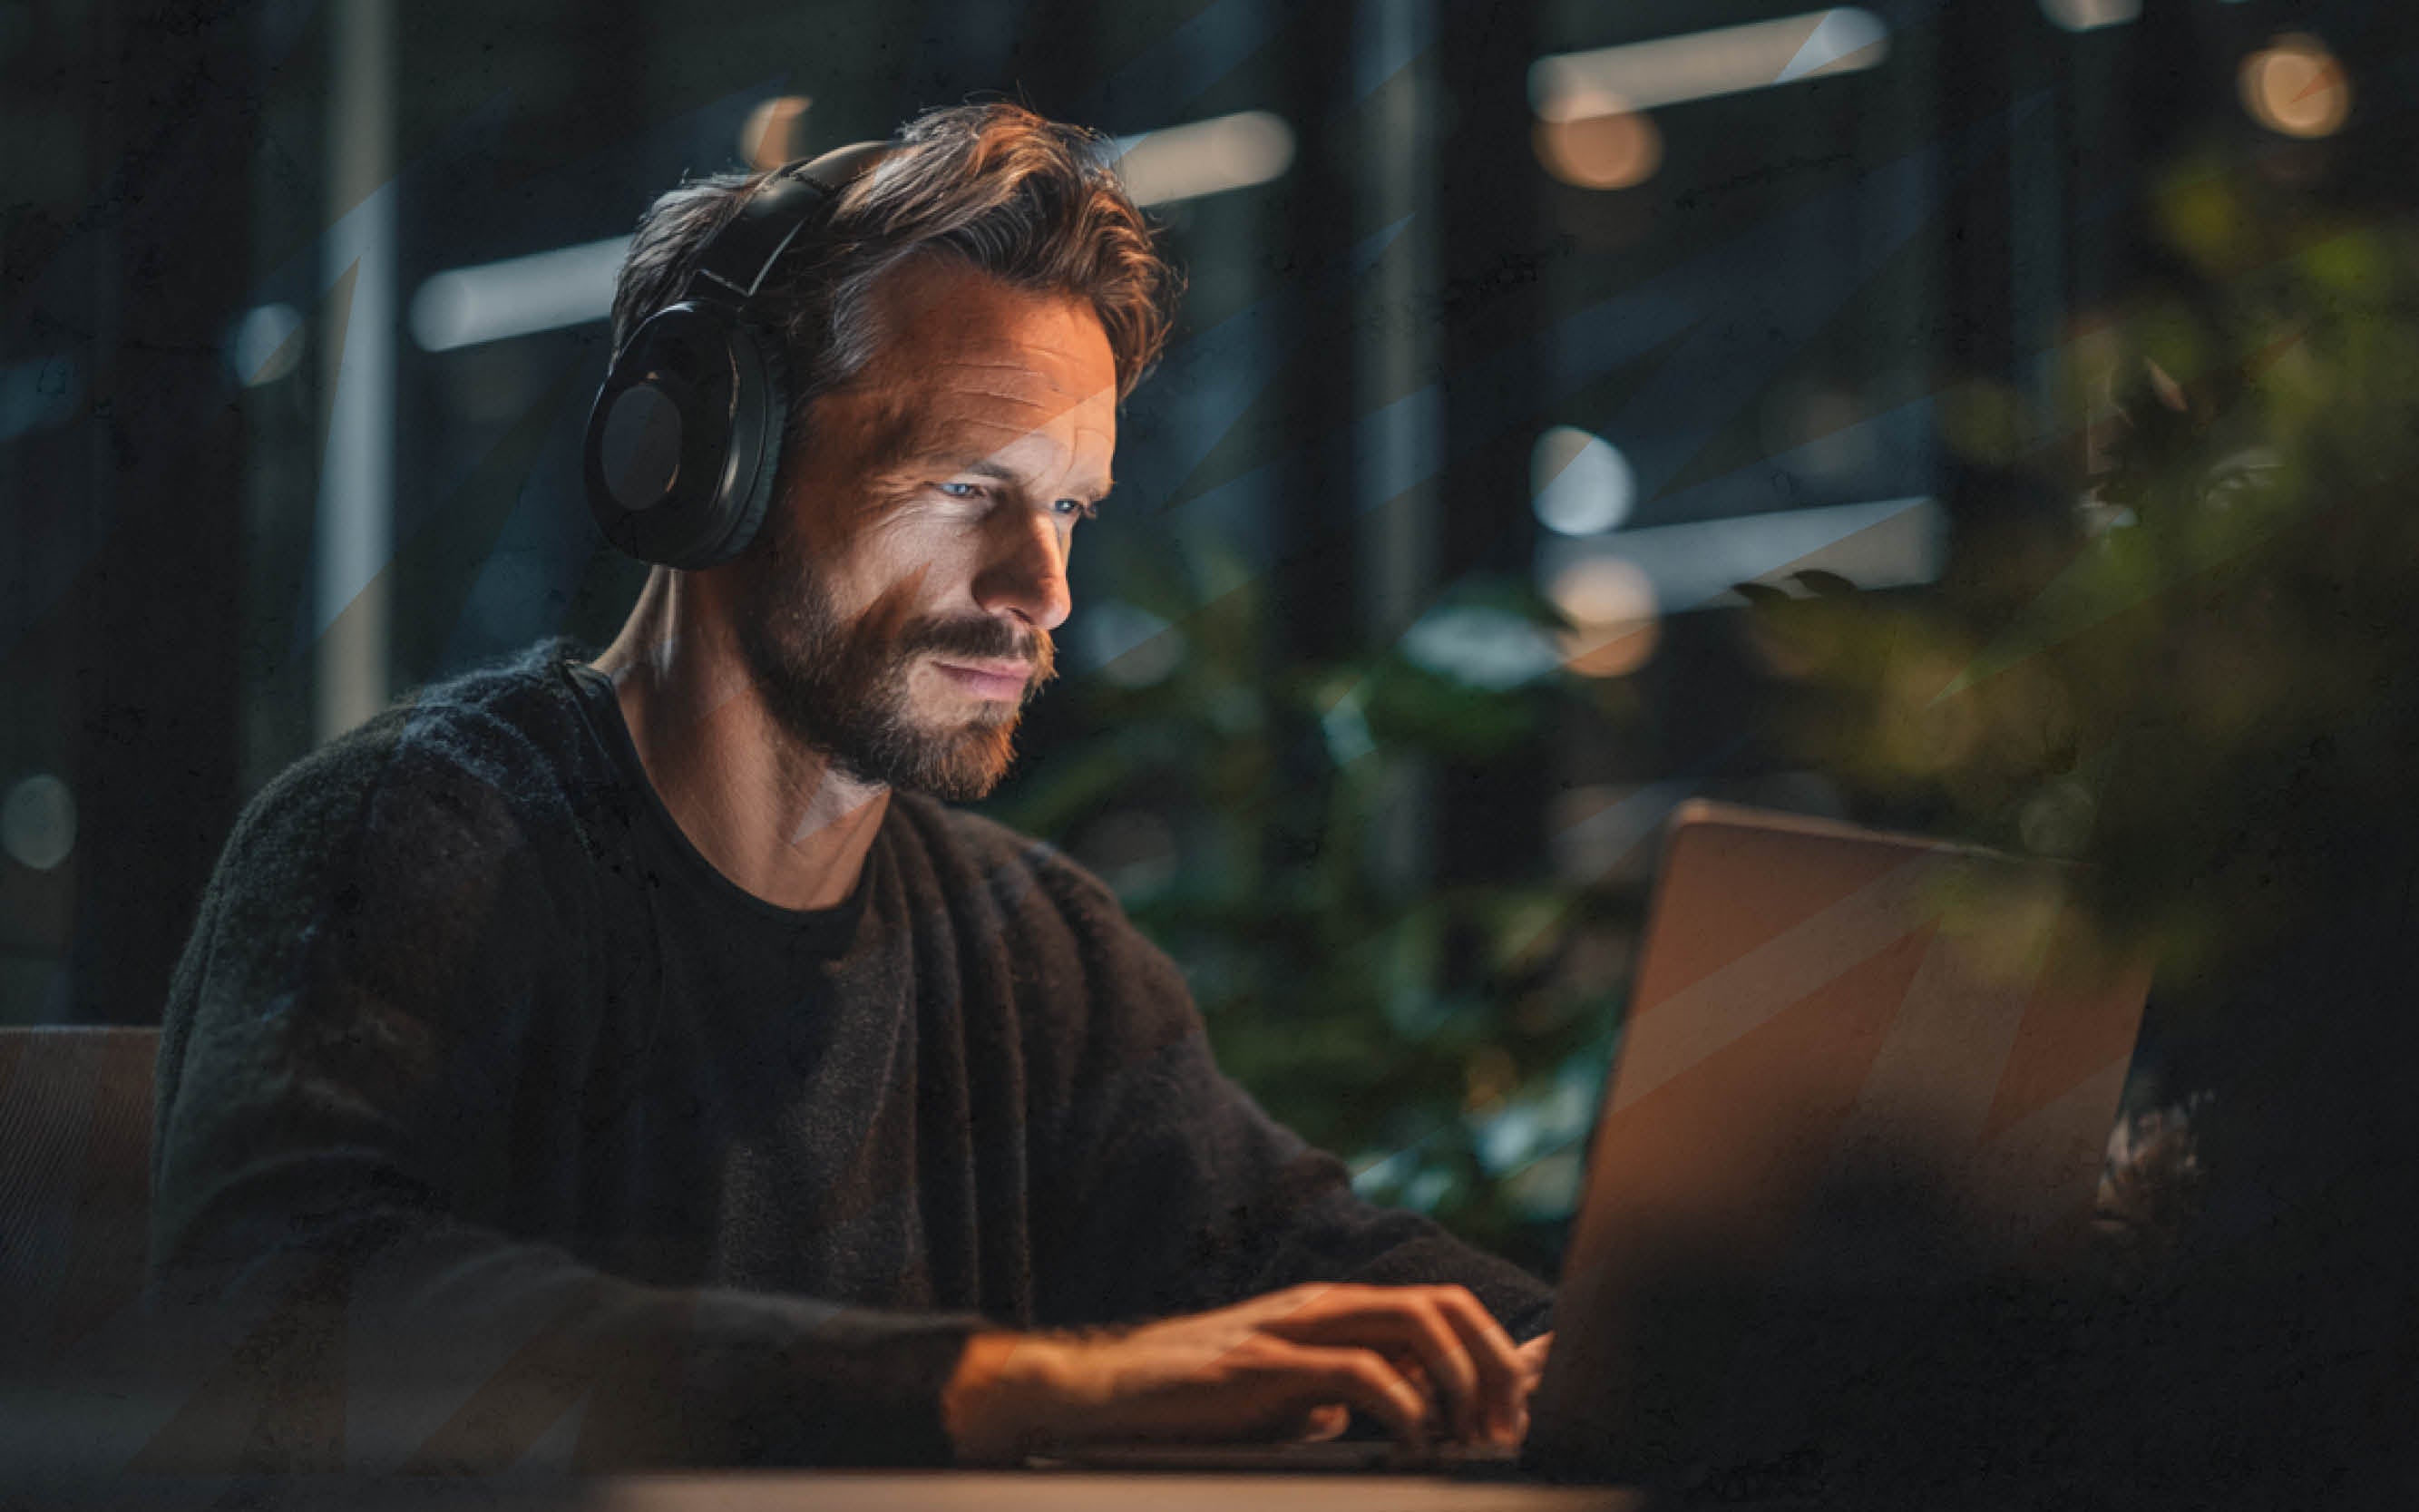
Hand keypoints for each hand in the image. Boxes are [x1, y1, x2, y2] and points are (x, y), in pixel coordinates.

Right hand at [943, 1283, 1529, 1462]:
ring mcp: (1292, 1329)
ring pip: (1414, 1324)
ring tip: (1471, 1435)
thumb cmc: (1192, 1403)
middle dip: (1495, 1367)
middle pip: (1443, 1308)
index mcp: (1333, 1312)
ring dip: (1462, 1382)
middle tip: (1506, 1429)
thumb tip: (1391, 1415)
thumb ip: (1336, 1393)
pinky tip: (1411, 1442)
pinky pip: (1358, 1373)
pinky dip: (1404, 1406)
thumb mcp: (1284, 1396)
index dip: (1495, 1351)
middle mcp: (1322, 1307)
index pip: (1439, 1309)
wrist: (1101, 1395)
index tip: (1523, 1406)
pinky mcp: (1263, 1365)